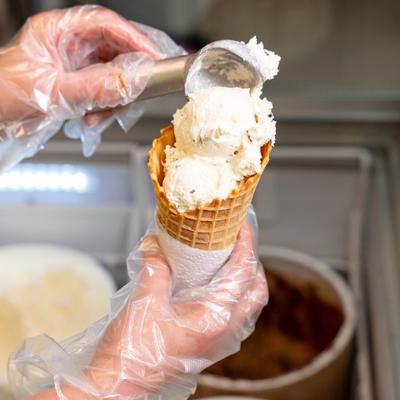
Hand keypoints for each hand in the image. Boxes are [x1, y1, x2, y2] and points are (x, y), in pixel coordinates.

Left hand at [0, 5, 174, 139]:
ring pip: (112, 75)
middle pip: (114, 50)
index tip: (153, 57)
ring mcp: (75, 65)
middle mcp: (69, 45)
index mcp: (57, 31)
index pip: (105, 24)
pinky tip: (92, 119)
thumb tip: (126, 85)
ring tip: (100, 115)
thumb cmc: (3, 94)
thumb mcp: (50, 92)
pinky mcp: (78, 84)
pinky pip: (103, 92)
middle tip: (135, 92)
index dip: (134, 38)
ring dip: (114, 98)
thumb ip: (91, 89)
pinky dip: (104, 108)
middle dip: (126, 75)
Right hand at [23, 221, 267, 398]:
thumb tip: (156, 244)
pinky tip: (210, 283)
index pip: (243, 272)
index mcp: (215, 318)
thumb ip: (155, 268)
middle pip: (256, 290)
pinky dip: (230, 293)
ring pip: (247, 303)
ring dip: (242, 278)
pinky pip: (233, 313)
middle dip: (251, 262)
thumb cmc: (134, 351)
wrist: (123, 383)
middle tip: (236, 242)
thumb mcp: (143, 300)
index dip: (246, 244)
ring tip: (226, 258)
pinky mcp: (209, 343)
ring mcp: (220, 340)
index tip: (241, 225)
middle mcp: (225, 330)